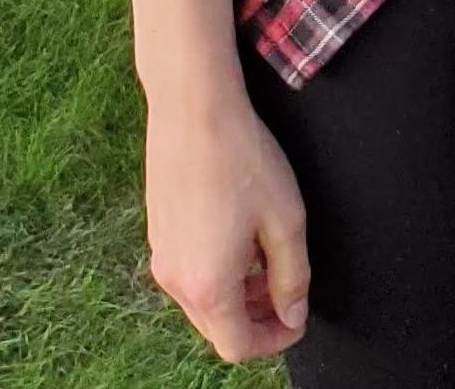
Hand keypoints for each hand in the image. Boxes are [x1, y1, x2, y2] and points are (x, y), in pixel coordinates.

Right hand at [142, 85, 310, 362]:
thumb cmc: (243, 159)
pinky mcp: (157, 233)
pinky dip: (216, 272)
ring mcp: (161, 256)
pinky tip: (239, 235)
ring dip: (237, 295)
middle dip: (256, 319)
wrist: (194, 109)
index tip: (297, 319)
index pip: (239, 346)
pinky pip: (188, 272)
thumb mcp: (285, 219)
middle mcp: (176, 281)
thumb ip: (292, 276)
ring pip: (202, 301)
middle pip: (218, 328)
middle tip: (287, 291)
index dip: (274, 341)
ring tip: (266, 258)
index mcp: (208, 286)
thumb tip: (292, 316)